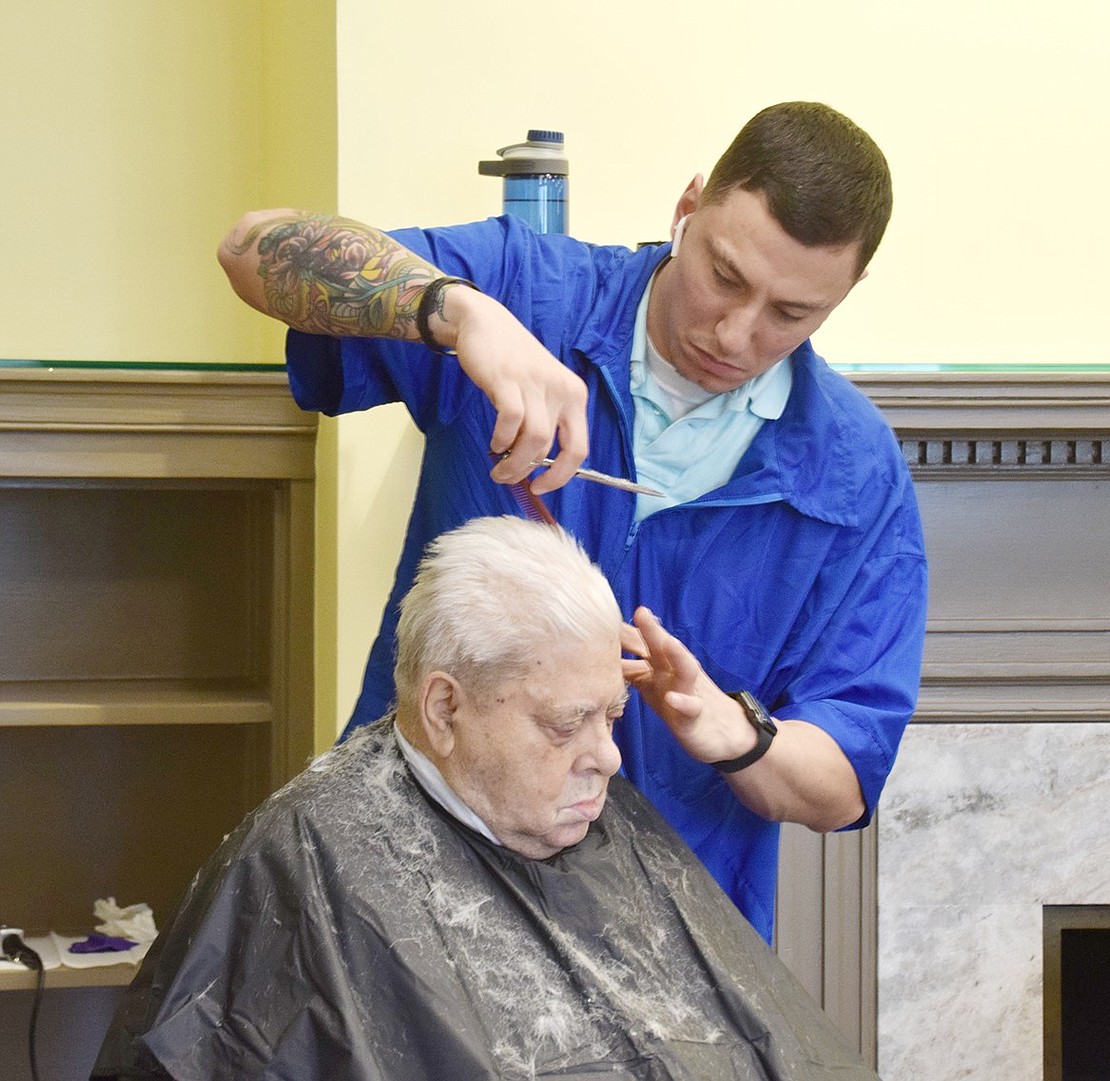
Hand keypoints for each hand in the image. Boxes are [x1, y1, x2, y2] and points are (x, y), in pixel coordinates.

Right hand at [445, 288, 588, 493]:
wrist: (485, 322)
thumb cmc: (513, 361)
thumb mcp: (543, 389)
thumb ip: (546, 420)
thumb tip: (537, 464)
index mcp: (575, 395)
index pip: (579, 448)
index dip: (561, 476)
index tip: (541, 487)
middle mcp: (562, 390)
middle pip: (551, 449)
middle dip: (527, 471)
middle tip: (507, 477)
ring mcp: (536, 384)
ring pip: (533, 440)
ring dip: (514, 463)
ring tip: (499, 469)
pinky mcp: (509, 380)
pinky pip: (511, 421)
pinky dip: (501, 439)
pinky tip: (494, 444)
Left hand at [622, 607, 755, 764]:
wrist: (723, 732)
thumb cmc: (681, 702)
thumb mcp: (653, 684)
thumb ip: (632, 668)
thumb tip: (604, 655)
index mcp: (662, 665)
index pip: (644, 643)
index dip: (628, 632)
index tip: (609, 616)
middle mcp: (674, 673)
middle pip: (664, 648)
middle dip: (652, 630)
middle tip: (641, 613)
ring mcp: (688, 691)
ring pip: (685, 669)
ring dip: (678, 655)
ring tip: (669, 642)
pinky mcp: (694, 716)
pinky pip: (691, 707)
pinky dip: (683, 702)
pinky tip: (673, 698)